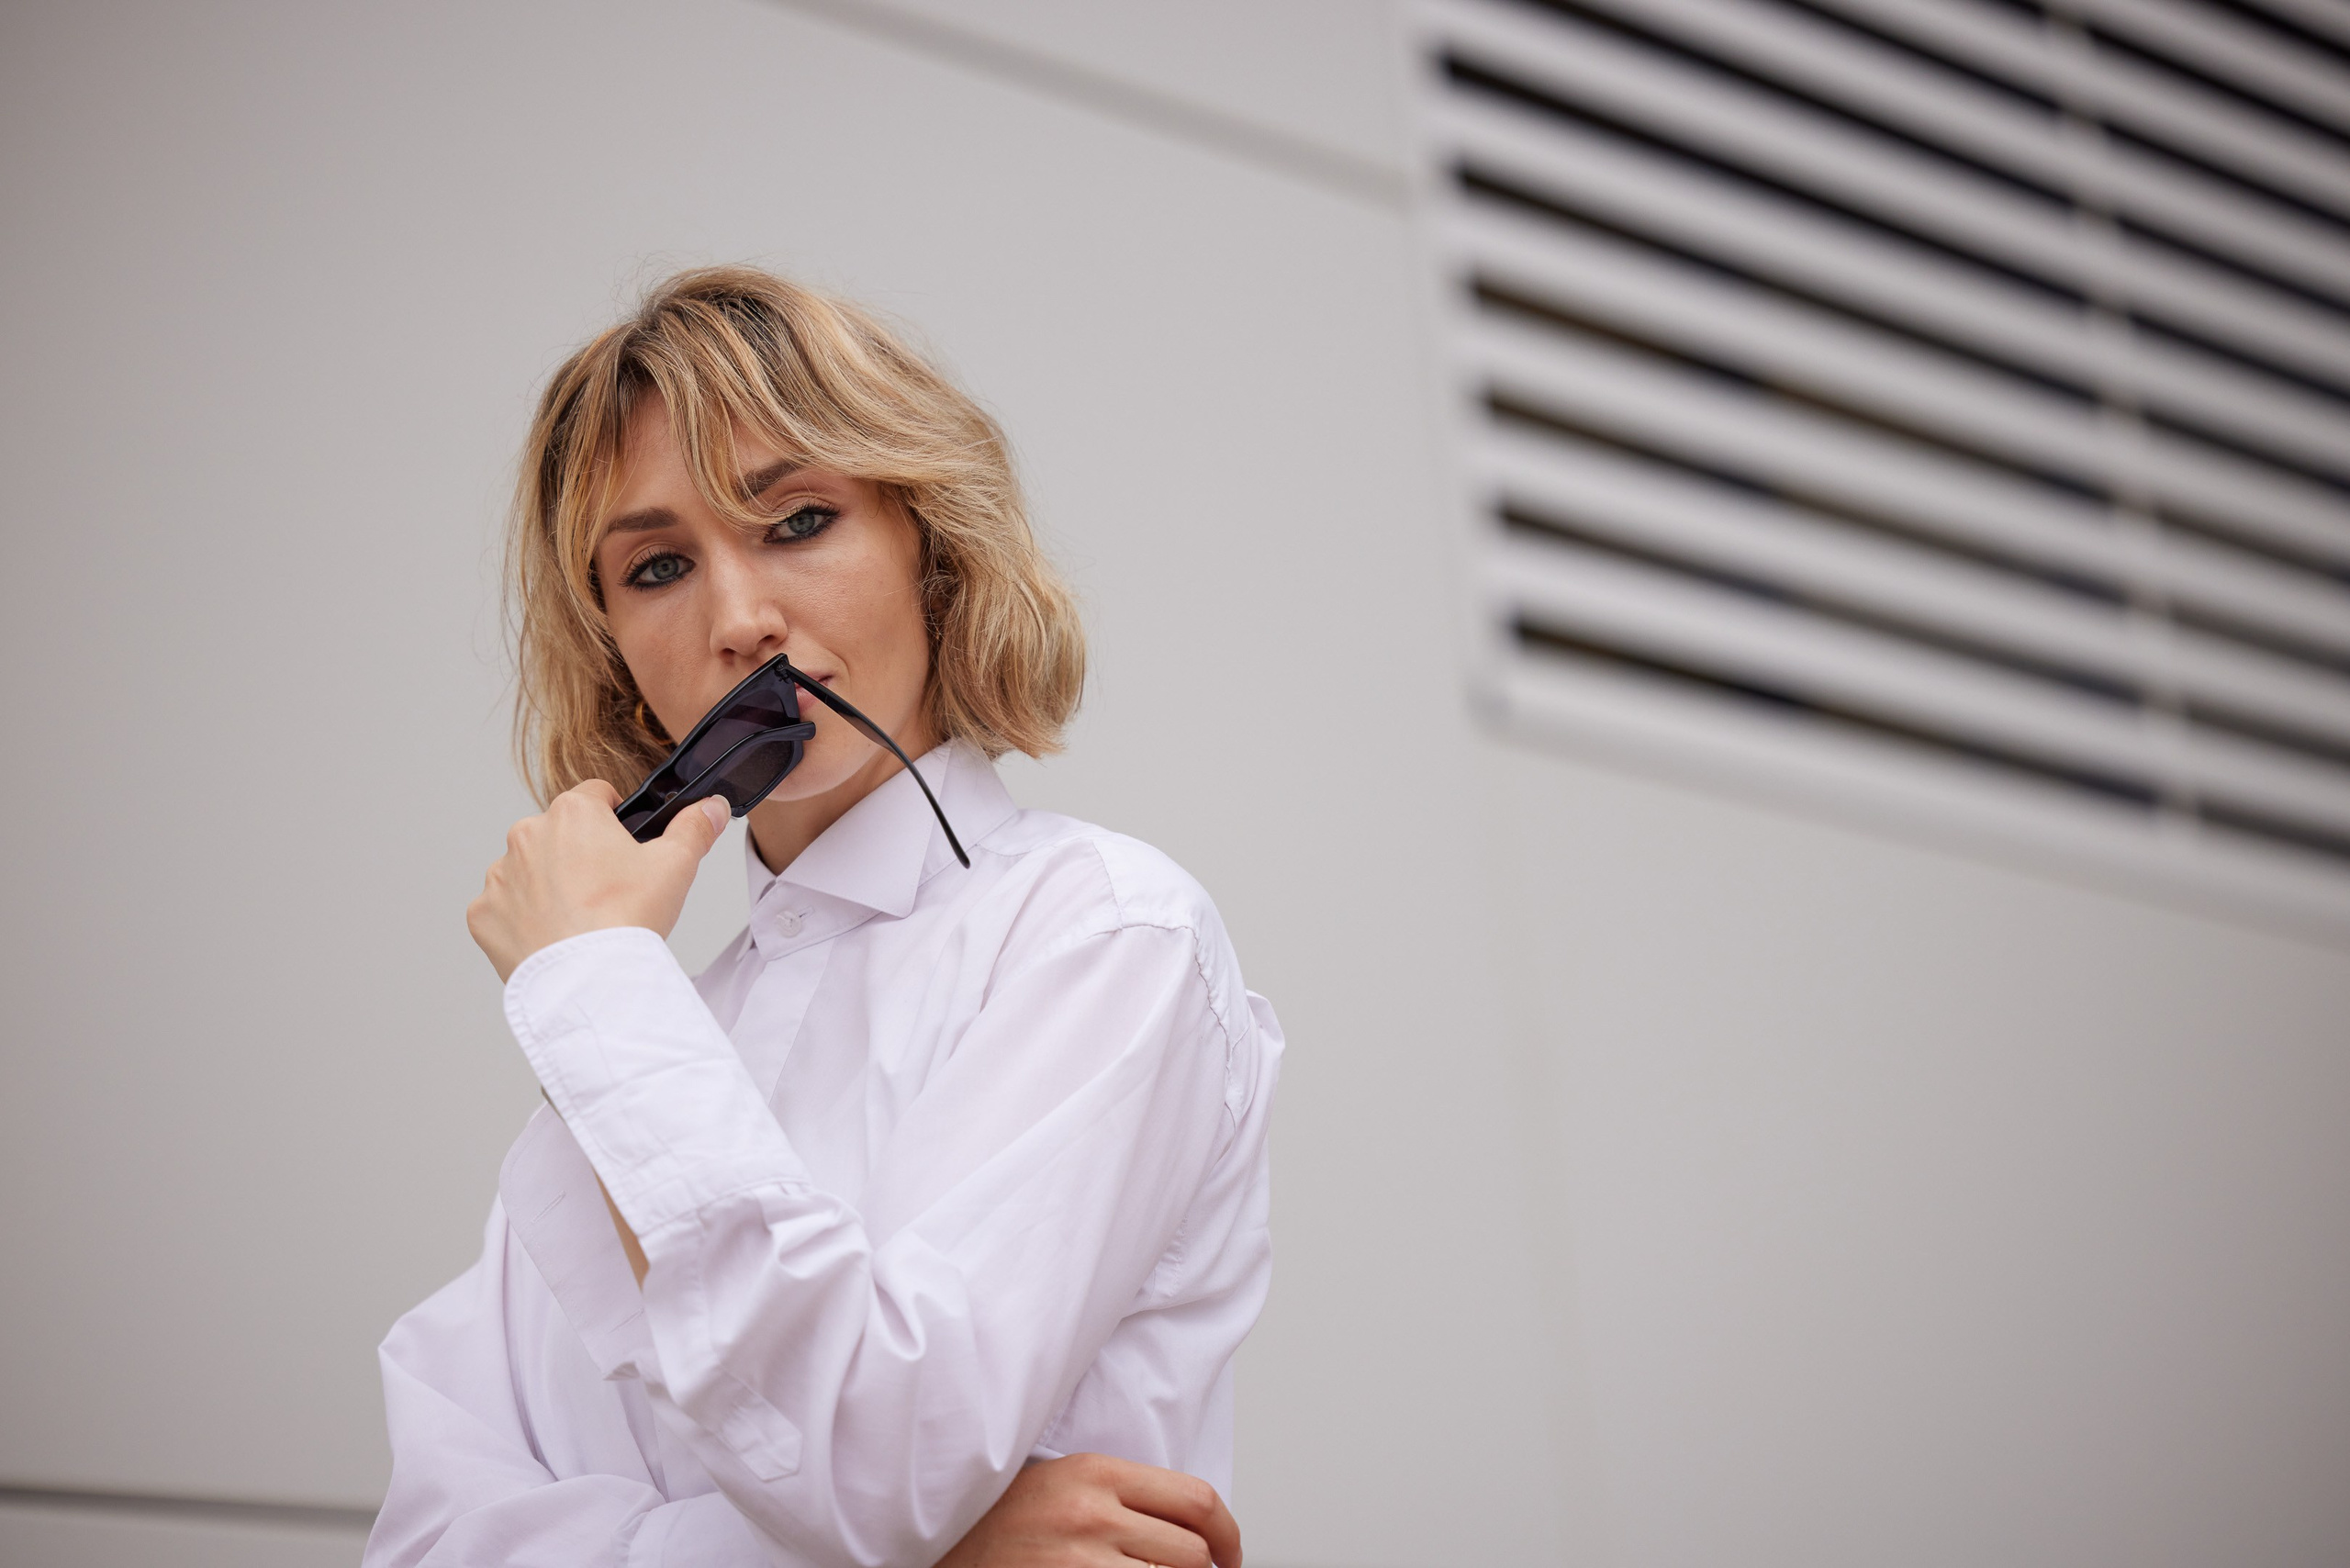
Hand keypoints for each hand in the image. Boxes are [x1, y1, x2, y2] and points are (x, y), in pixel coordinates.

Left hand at [466, 782, 729, 981]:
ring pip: (528, 871)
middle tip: (607, 892)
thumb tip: (711, 807)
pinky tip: (552, 939)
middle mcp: (526, 835)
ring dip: (548, 886)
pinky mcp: (483, 915)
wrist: (589, 982)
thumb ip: (694, 828)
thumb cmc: (628, 920)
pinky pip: (504, 909)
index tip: (624, 850)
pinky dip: (523, 920)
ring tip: (580, 921)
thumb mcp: (676, 866)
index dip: (615, 820)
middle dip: (578, 855)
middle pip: (559, 834)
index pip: (595, 796)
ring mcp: (499, 877)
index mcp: (571, 812)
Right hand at [935, 1453, 1239, 1567]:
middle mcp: (1091, 1515)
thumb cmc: (999, 1517)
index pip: (1196, 1500)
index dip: (1229, 1535)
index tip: (1229, 1554)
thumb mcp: (1064, 1481)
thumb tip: (1191, 1524)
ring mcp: (1079, 1561)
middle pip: (1192, 1553)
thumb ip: (1123, 1492)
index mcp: (1096, 1473)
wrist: (939, 1542)